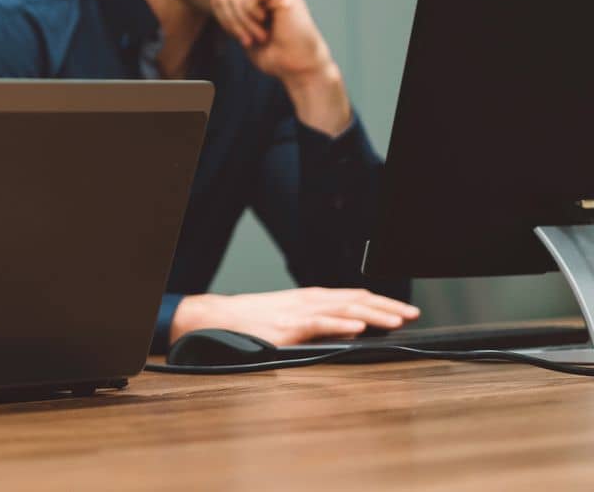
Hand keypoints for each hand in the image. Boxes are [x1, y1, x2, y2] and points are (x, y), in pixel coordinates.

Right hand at [170, 288, 420, 345]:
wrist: (217, 318)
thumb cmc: (252, 320)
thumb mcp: (289, 318)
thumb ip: (318, 323)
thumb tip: (350, 334)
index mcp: (311, 299)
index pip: (354, 296)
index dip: (381, 302)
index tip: (405, 311)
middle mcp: (308, 301)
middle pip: (355, 300)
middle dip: (387, 307)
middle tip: (413, 314)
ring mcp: (298, 313)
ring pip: (343, 309)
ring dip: (373, 313)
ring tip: (396, 320)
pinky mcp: (287, 327)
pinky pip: (318, 324)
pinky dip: (340, 324)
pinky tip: (359, 328)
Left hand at [210, 0, 350, 132]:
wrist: (296, 65)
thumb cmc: (270, 50)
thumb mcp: (240, 26)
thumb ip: (229, 8)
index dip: (225, 22)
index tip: (243, 36)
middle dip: (233, 23)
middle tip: (252, 38)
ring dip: (243, 22)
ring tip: (261, 33)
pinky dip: (252, 14)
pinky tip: (268, 22)